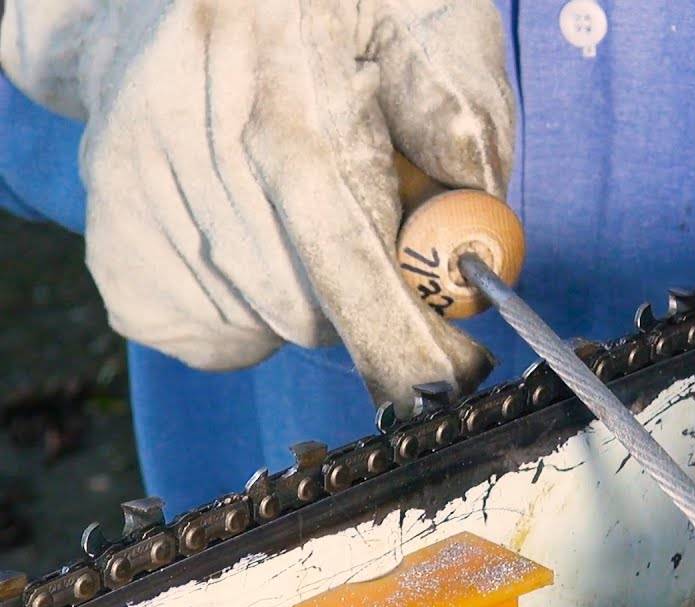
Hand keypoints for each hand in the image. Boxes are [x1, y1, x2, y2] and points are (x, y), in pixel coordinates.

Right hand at [1, 0, 513, 409]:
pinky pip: (203, 338)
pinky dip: (252, 320)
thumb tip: (472, 232)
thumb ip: (461, 111)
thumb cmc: (331, 7)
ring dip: (312, 305)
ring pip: (258, 326)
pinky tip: (264, 247)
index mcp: (283, 76)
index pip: (342, 241)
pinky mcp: (111, 234)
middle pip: (301, 303)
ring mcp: (133, 187)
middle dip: (369, 307)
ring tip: (312, 221)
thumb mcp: (422, 20)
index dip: (403, 332)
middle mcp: (189, 131)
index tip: (454, 372)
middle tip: (388, 251)